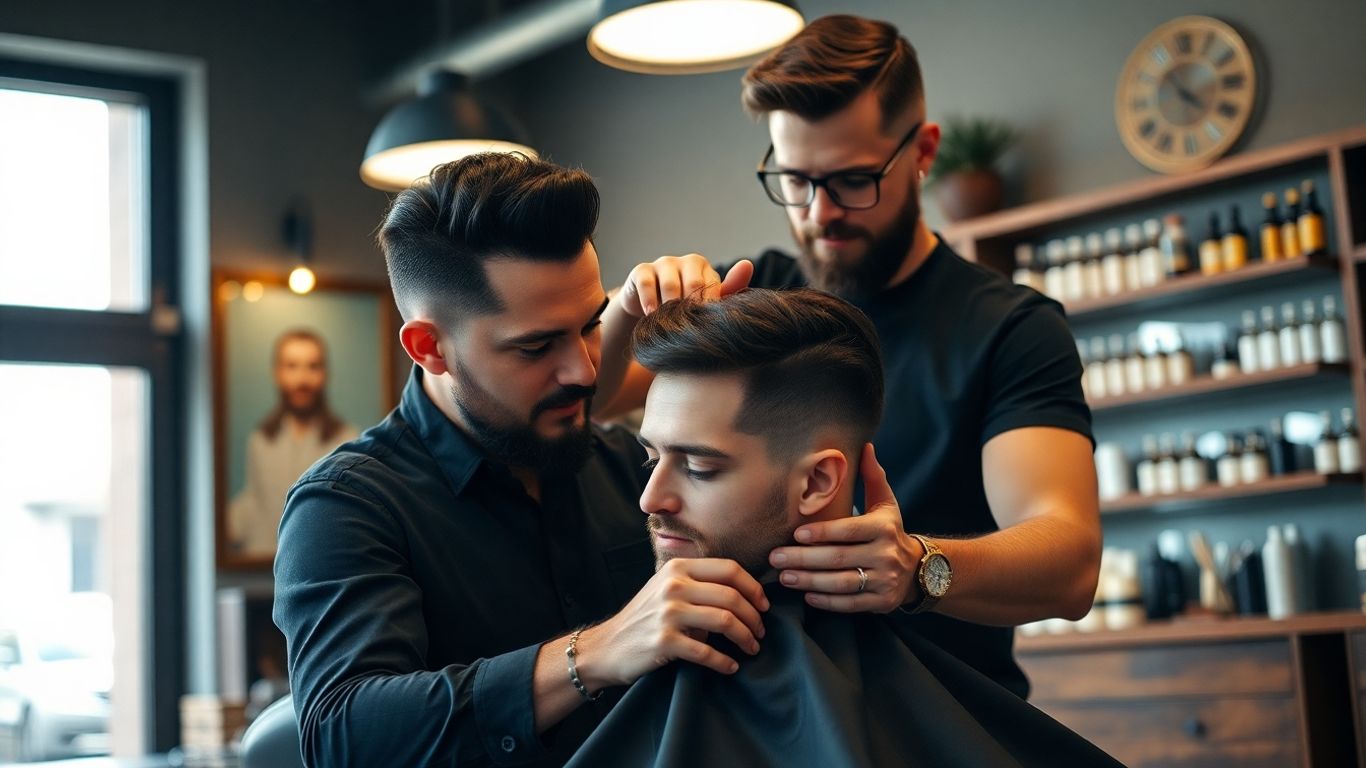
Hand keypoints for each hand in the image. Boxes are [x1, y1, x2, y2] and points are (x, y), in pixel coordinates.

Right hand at [576, 558, 768, 687]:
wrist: (607, 646)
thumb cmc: (644, 618)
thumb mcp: (666, 587)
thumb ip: (698, 582)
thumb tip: (743, 591)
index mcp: (678, 568)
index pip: (729, 569)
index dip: (754, 588)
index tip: (763, 606)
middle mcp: (673, 586)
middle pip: (731, 595)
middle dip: (754, 617)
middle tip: (760, 632)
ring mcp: (668, 613)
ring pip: (724, 620)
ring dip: (745, 638)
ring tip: (751, 648)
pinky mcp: (663, 642)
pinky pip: (706, 652)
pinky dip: (725, 662)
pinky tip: (731, 667)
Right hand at [616, 255, 753, 317]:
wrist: (648, 312)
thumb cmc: (683, 307)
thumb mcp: (705, 302)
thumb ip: (729, 289)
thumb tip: (747, 265)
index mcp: (704, 268)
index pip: (711, 285)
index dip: (708, 307)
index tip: (705, 326)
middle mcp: (684, 261)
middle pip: (693, 283)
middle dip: (692, 307)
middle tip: (689, 327)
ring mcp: (662, 264)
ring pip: (670, 284)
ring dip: (671, 306)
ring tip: (670, 324)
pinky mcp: (641, 271)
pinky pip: (647, 283)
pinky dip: (650, 301)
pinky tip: (651, 315)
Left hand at [768, 444, 921, 612]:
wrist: (917, 568)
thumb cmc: (889, 530)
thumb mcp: (885, 503)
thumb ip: (873, 476)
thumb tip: (865, 445)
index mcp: (883, 528)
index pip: (848, 530)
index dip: (822, 533)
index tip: (796, 534)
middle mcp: (886, 555)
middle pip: (838, 558)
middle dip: (803, 559)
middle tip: (775, 558)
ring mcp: (885, 581)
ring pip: (841, 584)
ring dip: (809, 582)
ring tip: (783, 577)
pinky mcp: (882, 603)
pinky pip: (850, 604)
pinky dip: (827, 601)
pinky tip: (806, 595)